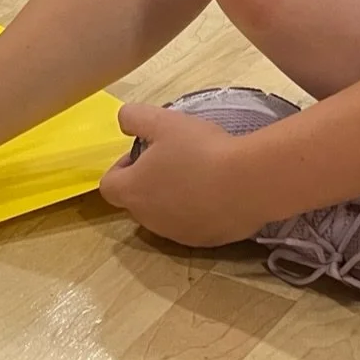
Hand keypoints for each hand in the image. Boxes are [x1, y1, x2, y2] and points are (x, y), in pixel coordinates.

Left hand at [96, 103, 271, 247]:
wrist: (250, 182)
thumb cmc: (201, 150)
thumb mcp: (164, 121)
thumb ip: (134, 117)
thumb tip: (124, 122)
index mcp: (133, 191)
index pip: (109, 185)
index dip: (121, 167)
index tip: (143, 154)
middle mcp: (149, 219)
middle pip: (136, 202)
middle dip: (147, 182)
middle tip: (172, 161)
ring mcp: (177, 234)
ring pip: (163, 216)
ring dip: (171, 199)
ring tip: (198, 176)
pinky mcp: (204, 241)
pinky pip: (192, 226)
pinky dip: (197, 212)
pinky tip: (217, 195)